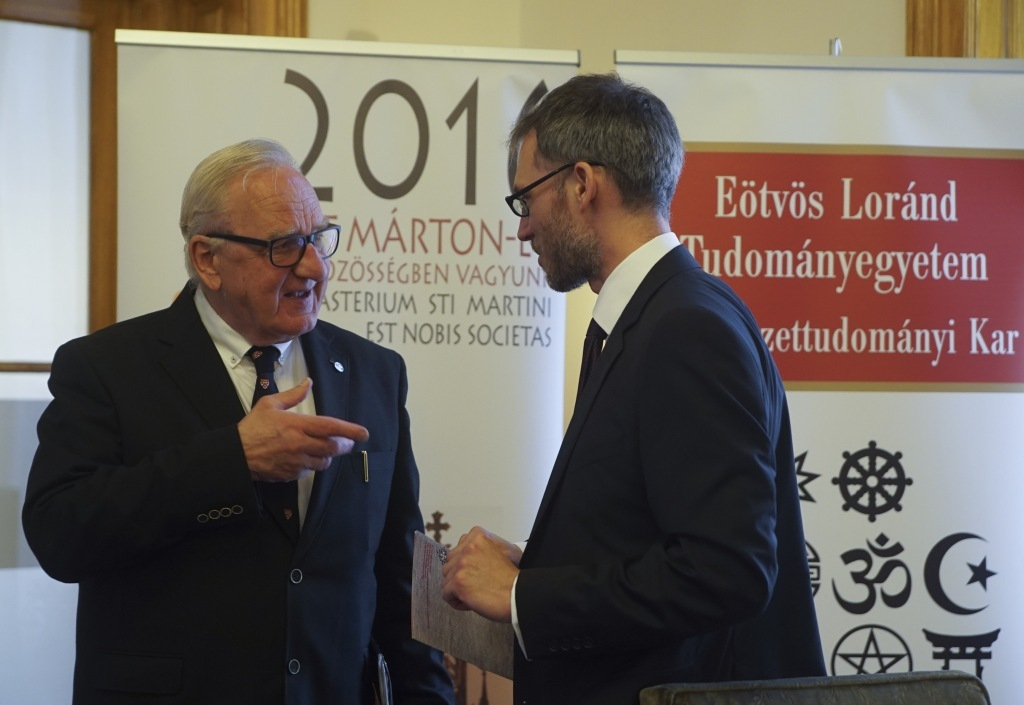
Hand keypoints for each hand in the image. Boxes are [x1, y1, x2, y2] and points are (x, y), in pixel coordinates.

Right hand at [238, 378, 368, 481]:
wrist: (236, 455)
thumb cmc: (252, 428)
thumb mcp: (270, 405)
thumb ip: (292, 395)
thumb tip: (308, 383)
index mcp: (296, 424)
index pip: (330, 427)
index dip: (350, 430)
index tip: (363, 433)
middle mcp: (300, 444)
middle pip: (333, 447)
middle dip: (344, 444)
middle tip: (347, 441)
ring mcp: (296, 461)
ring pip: (324, 461)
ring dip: (329, 455)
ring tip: (326, 448)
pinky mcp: (291, 474)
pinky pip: (310, 471)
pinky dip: (313, 464)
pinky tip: (307, 457)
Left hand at [441, 526, 521, 622]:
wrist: (518, 594)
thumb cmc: (511, 577)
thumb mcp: (501, 549)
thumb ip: (480, 546)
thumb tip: (461, 554)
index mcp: (477, 535)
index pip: (457, 551)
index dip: (466, 565)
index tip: (479, 572)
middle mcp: (468, 547)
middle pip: (449, 565)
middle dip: (460, 577)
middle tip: (478, 584)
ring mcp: (462, 564)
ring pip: (446, 580)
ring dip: (458, 589)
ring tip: (476, 592)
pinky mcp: (458, 582)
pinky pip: (446, 594)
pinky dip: (457, 602)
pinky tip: (472, 601)